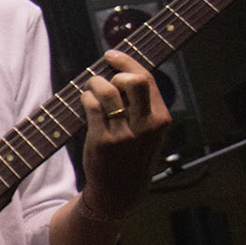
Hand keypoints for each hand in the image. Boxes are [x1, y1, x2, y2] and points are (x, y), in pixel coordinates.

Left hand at [76, 49, 169, 223]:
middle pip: (132, 81)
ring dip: (94, 83)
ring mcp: (124, 134)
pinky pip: (91, 106)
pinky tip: (86, 102)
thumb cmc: (133, 154)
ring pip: (107, 91)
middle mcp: (145, 125)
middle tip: (104, 76)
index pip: (147, 79)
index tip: (111, 54)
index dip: (127, 62)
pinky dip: (85, 98)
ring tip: (91, 89)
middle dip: (114, 72)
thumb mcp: (149, 131)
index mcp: (160, 119)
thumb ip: (143, 104)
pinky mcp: (102, 141)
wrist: (121, 190)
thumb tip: (123, 70)